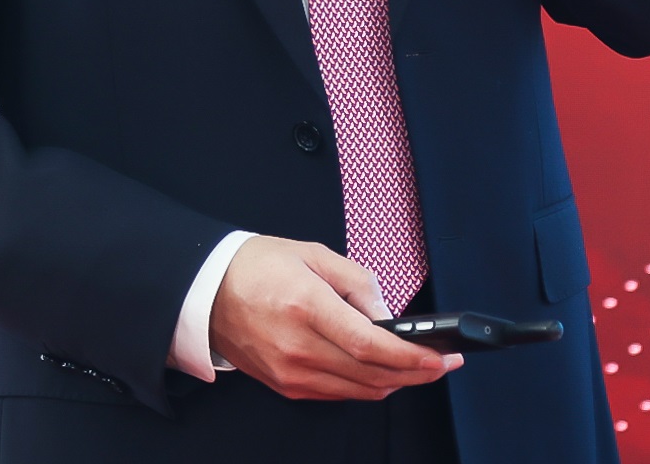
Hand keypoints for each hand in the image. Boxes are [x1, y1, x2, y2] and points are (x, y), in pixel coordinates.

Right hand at [208, 235, 457, 399]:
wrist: (207, 292)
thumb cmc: (258, 267)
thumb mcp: (313, 254)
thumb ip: (358, 282)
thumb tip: (388, 312)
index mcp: (306, 307)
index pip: (369, 344)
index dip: (410, 356)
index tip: (439, 356)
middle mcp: (298, 347)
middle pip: (370, 374)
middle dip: (415, 373)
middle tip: (443, 364)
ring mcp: (290, 372)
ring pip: (357, 391)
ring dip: (395, 383)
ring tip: (420, 368)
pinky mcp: (285, 386)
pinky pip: (337, 394)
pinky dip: (366, 386)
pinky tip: (383, 373)